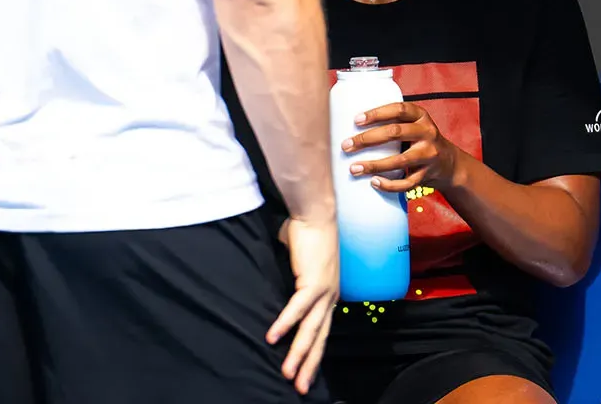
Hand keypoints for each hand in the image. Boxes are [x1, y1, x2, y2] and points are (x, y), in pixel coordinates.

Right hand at [266, 215, 337, 393]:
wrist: (316, 215)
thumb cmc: (305, 234)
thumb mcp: (297, 263)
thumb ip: (289, 277)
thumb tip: (271, 281)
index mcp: (327, 294)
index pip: (321, 330)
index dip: (313, 352)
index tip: (305, 371)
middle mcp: (330, 297)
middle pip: (319, 338)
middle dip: (309, 365)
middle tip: (300, 388)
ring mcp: (324, 291)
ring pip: (310, 330)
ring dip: (298, 354)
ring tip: (288, 374)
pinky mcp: (312, 283)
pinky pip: (297, 309)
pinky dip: (285, 325)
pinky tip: (273, 339)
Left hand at [345, 102, 460, 192]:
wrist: (449, 163)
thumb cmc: (420, 140)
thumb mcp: (414, 124)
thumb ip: (394, 121)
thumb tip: (352, 124)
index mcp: (421, 117)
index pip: (399, 109)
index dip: (377, 113)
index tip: (356, 120)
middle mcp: (427, 133)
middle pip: (395, 132)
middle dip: (367, 139)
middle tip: (346, 145)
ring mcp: (428, 155)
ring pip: (399, 161)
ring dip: (374, 165)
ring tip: (354, 168)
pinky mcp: (427, 175)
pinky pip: (406, 182)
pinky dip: (389, 184)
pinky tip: (373, 182)